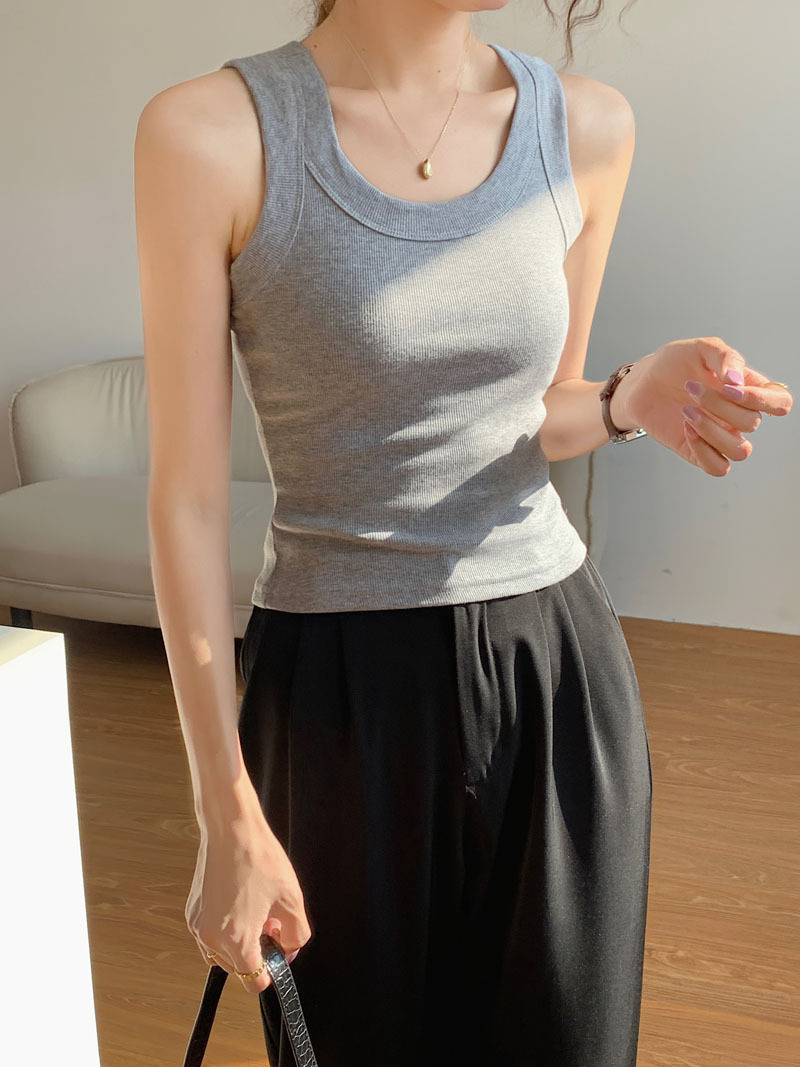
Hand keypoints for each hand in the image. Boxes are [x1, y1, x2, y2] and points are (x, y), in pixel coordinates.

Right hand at [185, 809, 312, 992]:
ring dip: (239, 943)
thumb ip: (297, 935)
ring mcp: (198, 926)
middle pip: (239, 968)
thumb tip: (289, 950)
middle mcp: (212, 939)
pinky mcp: (192, 913)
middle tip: (270, 921)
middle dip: (257, 951)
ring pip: (222, 954)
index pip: (255, 981)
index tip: (279, 949)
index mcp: (237, 940)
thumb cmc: (260, 859)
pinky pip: (211, 936)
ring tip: (255, 911)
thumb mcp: (292, 899)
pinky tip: (240, 903)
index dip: (272, 969)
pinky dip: (226, 929)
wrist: (231, 829)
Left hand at [620, 336, 792, 475]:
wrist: (641, 383)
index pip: (780, 403)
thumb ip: (726, 357)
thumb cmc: (673, 364)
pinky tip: (686, 429)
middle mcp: (738, 416)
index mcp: (747, 390)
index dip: (762, 400)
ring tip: (686, 410)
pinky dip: (704, 451)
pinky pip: (719, 468)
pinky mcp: (699, 452)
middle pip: (752, 423)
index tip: (729, 387)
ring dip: (713, 431)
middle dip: (720, 405)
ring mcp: (720, 436)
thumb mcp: (701, 348)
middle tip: (690, 387)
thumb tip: (737, 380)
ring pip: (740, 451)